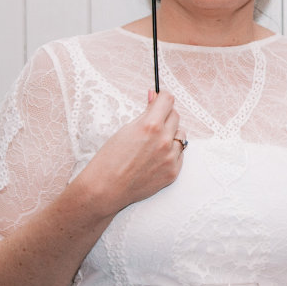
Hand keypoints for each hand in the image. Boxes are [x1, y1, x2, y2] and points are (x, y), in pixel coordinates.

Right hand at [74, 89, 184, 215]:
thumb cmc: (110, 159)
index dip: (162, 98)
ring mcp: (171, 157)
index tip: (158, 100)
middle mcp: (164, 140)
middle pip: (175, 116)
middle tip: (152, 123)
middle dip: (165, 116)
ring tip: (152, 144)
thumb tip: (154, 97)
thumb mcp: (125, 129)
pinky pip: (179, 154)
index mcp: (151, 126)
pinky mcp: (173, 171)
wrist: (106, 188)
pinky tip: (155, 158)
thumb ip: (145, 113)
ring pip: (180, 135)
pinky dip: (170, 152)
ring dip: (170, 134)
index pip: (168, 100)